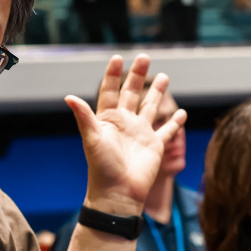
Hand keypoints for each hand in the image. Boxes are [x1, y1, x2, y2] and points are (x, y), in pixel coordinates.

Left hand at [66, 54, 185, 215]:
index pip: (109, 91)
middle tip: (144, 57)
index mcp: (108, 119)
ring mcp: (141, 133)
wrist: (118, 193)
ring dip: (157, 92)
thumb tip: (68, 97)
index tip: (117, 58)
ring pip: (151, 107)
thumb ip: (84, 116)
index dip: (113, 75)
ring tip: (164, 75)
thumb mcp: (92, 138)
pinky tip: (181, 112)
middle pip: (132, 93)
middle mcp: (125, 123)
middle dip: (138, 75)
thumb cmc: (102, 167)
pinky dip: (175, 122)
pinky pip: (168, 130)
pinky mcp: (155, 145)